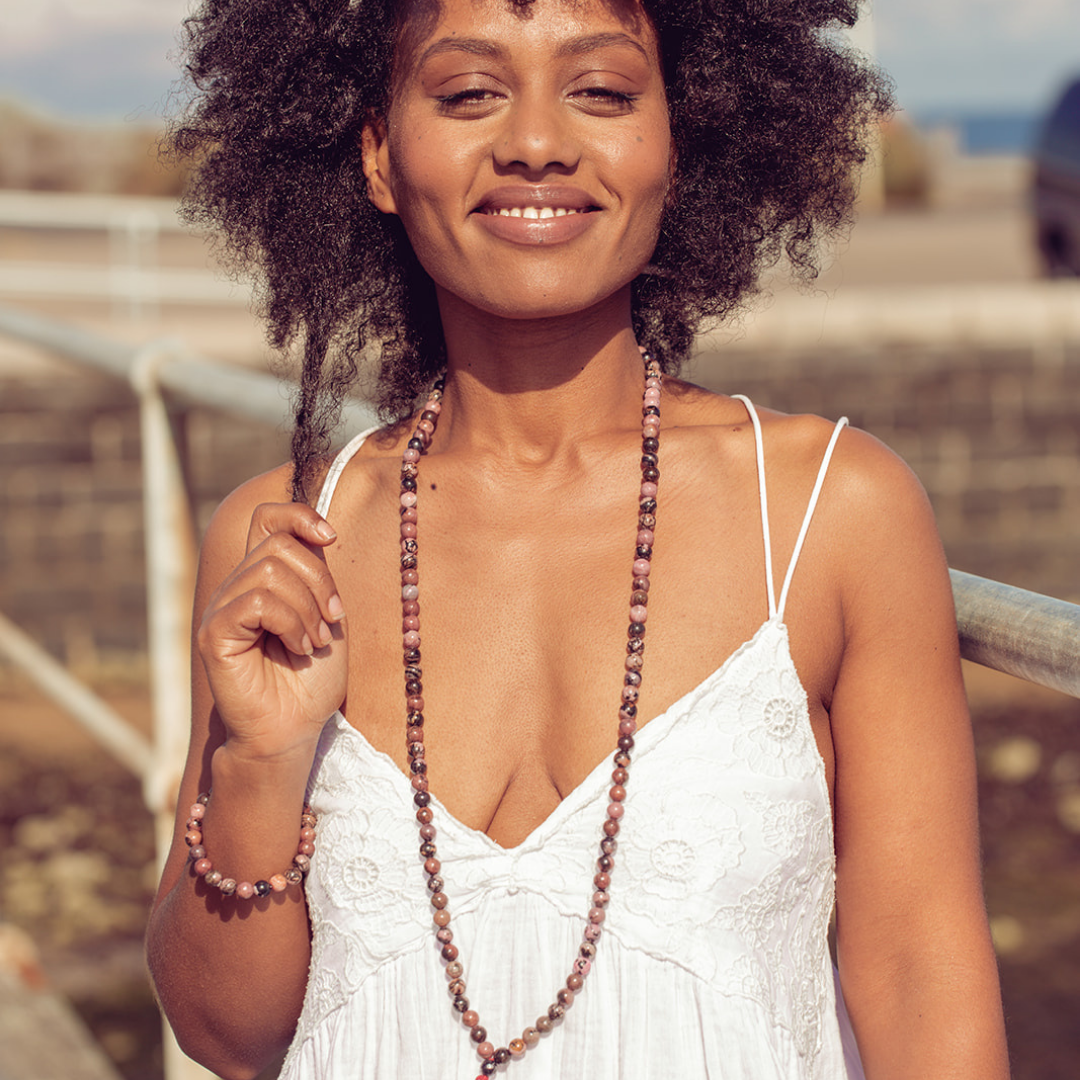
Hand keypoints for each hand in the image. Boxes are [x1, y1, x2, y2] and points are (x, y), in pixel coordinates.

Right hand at [196, 503, 347, 762]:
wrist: (294, 729)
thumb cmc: (311, 679)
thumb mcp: (325, 615)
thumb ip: (316, 573)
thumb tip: (318, 532)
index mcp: (262, 578)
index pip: (266, 518)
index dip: (298, 515)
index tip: (331, 537)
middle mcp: (236, 587)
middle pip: (277, 544)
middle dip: (318, 578)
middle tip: (330, 620)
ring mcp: (221, 608)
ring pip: (268, 571)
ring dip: (307, 607)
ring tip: (314, 641)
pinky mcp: (213, 632)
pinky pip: (256, 601)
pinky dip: (290, 622)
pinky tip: (299, 648)